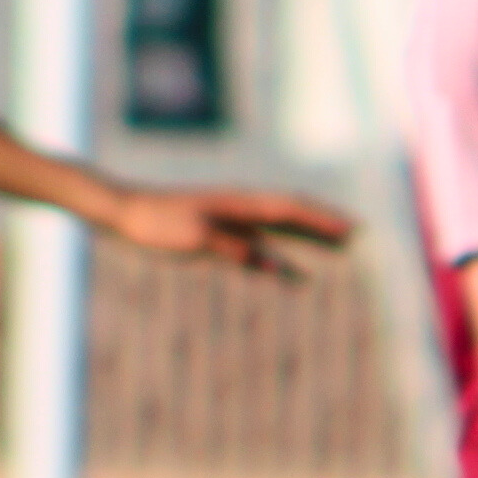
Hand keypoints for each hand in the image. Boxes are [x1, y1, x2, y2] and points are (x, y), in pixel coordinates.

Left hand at [100, 186, 354, 274]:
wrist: (118, 211)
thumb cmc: (153, 222)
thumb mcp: (195, 238)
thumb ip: (238, 250)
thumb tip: (277, 267)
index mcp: (238, 203)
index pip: (292, 209)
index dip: (325, 220)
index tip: (355, 230)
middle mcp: (239, 209)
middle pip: (292, 215)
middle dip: (326, 224)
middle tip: (359, 235)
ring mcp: (228, 222)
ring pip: (279, 230)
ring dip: (308, 238)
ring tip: (338, 249)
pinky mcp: (215, 236)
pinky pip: (258, 247)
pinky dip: (280, 257)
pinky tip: (288, 273)